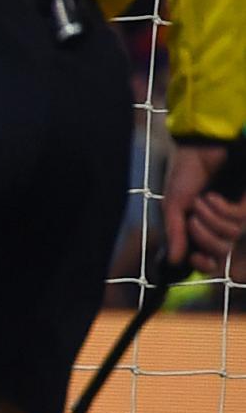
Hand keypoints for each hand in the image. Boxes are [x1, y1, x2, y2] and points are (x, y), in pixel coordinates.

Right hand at [162, 143, 245, 274]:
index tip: (195, 258)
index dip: (204, 264)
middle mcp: (220, 225)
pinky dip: (222, 210)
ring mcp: (236, 215)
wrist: (200, 148)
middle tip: (192, 219)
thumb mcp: (173, 205)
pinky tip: (213, 197)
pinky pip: (239, 220)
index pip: (209, 258)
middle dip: (204, 237)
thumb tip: (174, 260)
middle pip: (221, 251)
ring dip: (212, 219)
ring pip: (231, 237)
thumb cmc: (185, 173)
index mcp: (201, 228)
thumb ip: (174, 233)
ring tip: (202, 200)